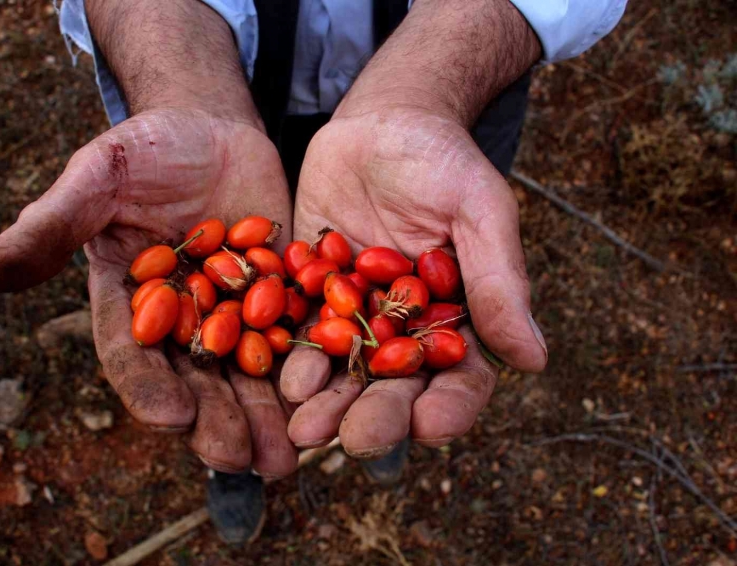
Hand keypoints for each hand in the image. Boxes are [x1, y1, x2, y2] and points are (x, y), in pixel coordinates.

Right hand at [0, 0, 297, 476]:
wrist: (213, 128)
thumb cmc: (147, 147)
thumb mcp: (100, 175)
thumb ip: (55, 222)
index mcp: (129, 302)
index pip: (132, 355)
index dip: (148, 387)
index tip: (171, 417)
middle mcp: (180, 320)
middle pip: (196, 380)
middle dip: (216, 421)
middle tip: (240, 459)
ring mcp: (232, 312)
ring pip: (247, 374)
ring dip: (265, 417)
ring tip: (287, 459)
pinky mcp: (278, 298)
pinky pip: (293, 339)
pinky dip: (308, 372)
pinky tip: (327, 400)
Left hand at [282, 0, 546, 456]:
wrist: (381, 122)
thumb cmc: (444, 162)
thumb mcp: (479, 212)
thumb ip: (499, 281)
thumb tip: (535, 359)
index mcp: (453, 319)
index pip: (458, 379)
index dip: (449, 408)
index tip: (431, 426)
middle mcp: (402, 329)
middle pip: (393, 388)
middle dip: (375, 417)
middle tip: (353, 440)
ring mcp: (352, 314)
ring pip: (341, 371)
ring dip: (325, 400)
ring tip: (304, 424)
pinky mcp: (310, 292)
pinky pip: (297, 330)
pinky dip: (287, 354)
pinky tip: (275, 373)